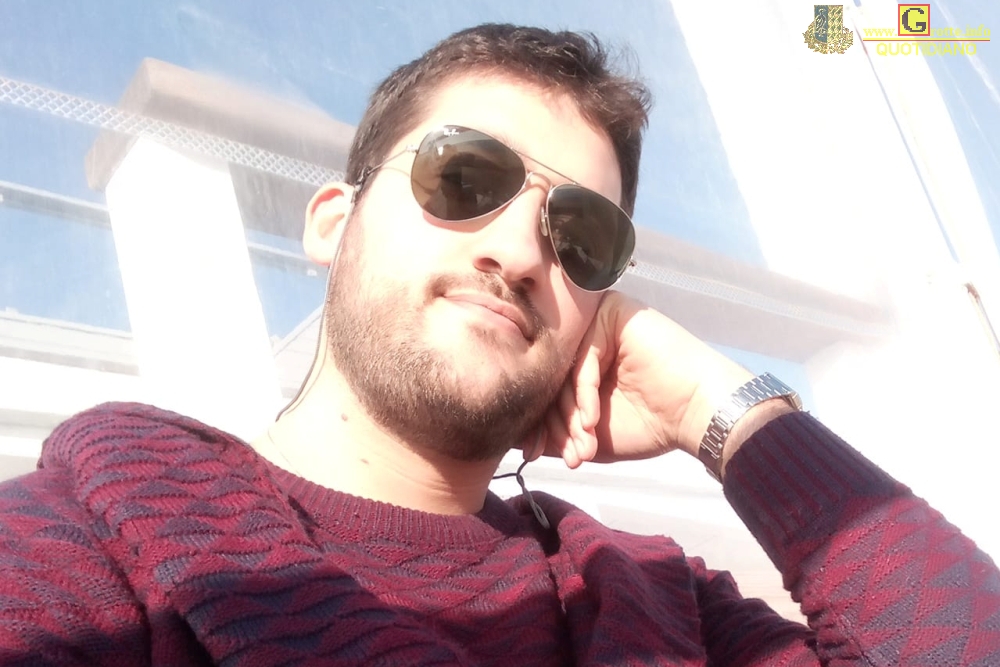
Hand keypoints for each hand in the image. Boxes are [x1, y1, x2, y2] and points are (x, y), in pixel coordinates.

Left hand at [527, 291, 753, 468]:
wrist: (697, 414)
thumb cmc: (648, 425)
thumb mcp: (584, 432)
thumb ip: (550, 428)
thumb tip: (507, 435)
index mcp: (575, 359)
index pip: (542, 386)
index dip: (537, 423)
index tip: (533, 453)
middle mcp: (582, 336)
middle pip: (549, 377)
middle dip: (555, 425)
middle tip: (567, 457)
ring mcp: (597, 321)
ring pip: (563, 369)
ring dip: (570, 415)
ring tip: (583, 447)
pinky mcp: (613, 312)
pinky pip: (584, 356)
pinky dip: (585, 393)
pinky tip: (591, 420)